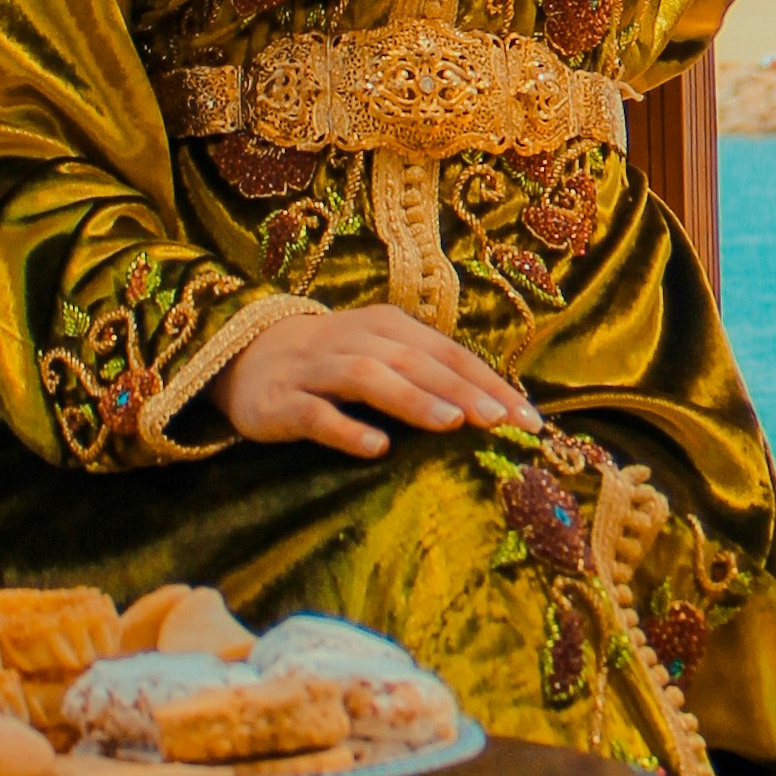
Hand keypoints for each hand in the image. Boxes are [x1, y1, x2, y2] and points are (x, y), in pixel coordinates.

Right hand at [212, 300, 541, 460]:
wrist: (246, 358)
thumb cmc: (335, 365)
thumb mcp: (383, 358)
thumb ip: (430, 376)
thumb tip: (500, 410)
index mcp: (389, 328)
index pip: (448, 354)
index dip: (490, 383)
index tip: (530, 420)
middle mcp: (355, 340)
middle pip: (414, 361)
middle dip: (460, 389)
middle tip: (499, 420)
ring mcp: (316, 369)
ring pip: (368, 378)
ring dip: (412, 400)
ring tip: (450, 424)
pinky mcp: (282, 401)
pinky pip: (316, 414)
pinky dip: (347, 428)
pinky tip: (376, 448)